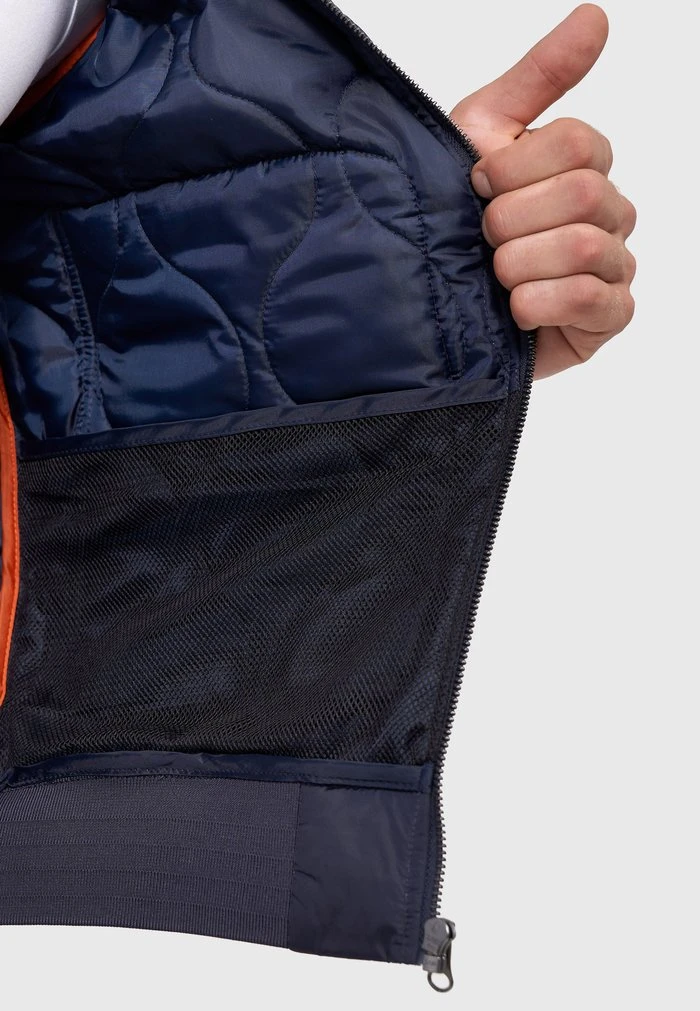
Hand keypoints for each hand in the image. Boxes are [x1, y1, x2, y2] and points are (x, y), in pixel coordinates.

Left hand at [450, 4, 635, 378]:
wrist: (432, 300)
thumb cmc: (455, 217)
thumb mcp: (482, 134)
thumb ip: (538, 78)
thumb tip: (596, 16)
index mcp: (585, 164)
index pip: (576, 142)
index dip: (512, 168)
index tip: (476, 186)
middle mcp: (610, 211)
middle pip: (583, 194)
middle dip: (510, 220)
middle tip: (483, 238)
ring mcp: (614, 265)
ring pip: (584, 247)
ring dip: (518, 263)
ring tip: (493, 275)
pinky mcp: (608, 316)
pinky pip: (591, 299)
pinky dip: (538, 303)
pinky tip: (513, 309)